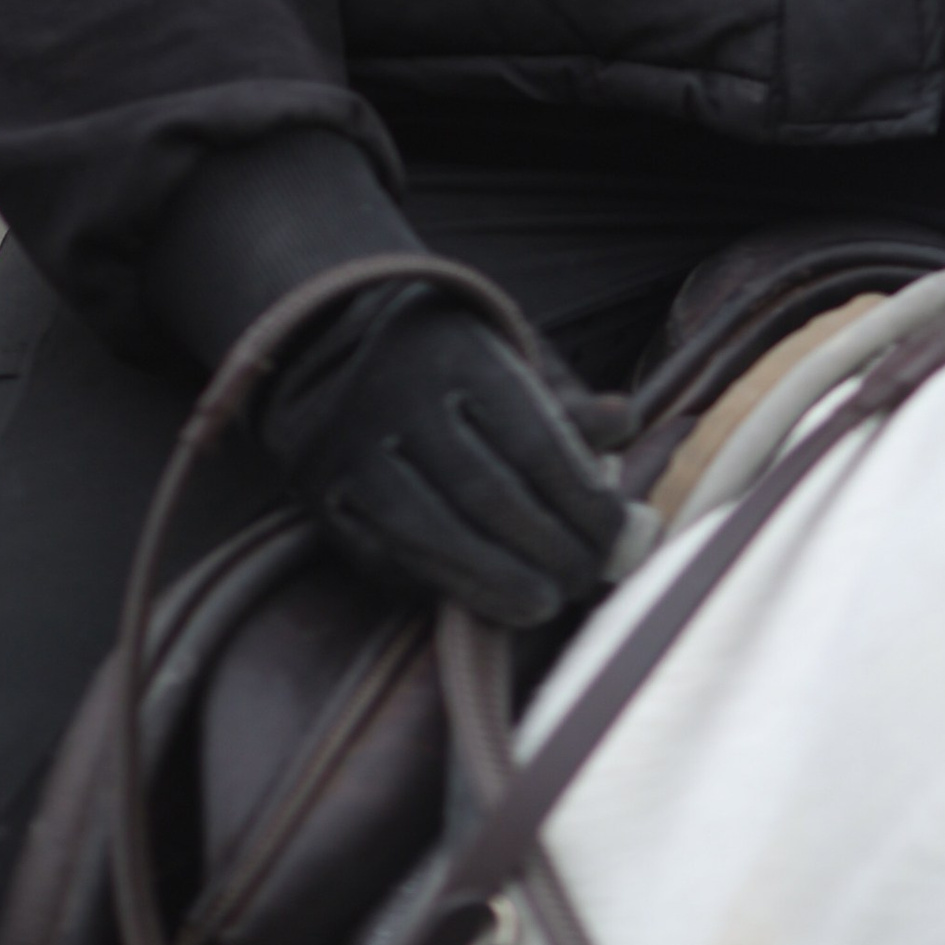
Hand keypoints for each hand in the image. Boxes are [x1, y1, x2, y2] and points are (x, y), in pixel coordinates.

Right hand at [259, 284, 626, 625]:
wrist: (326, 338)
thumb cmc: (448, 358)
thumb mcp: (511, 353)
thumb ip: (565, 400)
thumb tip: (625, 425)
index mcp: (456, 350)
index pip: (534, 439)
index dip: (585, 500)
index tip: (622, 535)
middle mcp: (394, 392)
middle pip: (485, 491)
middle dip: (548, 548)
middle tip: (588, 580)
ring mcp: (345, 443)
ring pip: (428, 530)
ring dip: (493, 580)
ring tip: (542, 605)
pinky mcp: (318, 490)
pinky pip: (379, 552)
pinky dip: (436, 582)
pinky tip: (478, 597)